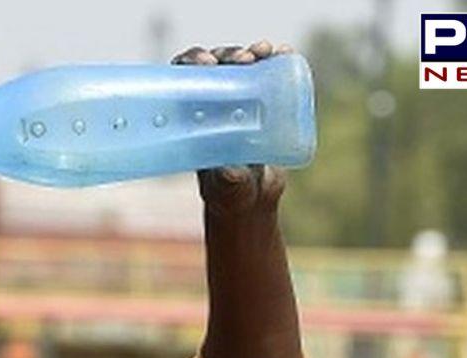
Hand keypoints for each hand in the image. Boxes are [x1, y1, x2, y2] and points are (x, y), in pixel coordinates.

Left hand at [172, 40, 290, 215]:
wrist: (254, 198)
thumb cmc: (230, 194)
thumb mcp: (227, 188)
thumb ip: (228, 181)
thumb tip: (231, 170)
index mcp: (191, 116)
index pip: (183, 77)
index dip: (191, 60)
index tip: (207, 62)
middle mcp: (212, 104)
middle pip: (214, 65)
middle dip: (227, 54)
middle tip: (244, 59)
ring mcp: (238, 101)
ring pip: (241, 66)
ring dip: (252, 52)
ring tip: (265, 51)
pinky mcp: (263, 104)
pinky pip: (268, 75)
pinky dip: (276, 60)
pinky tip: (284, 52)